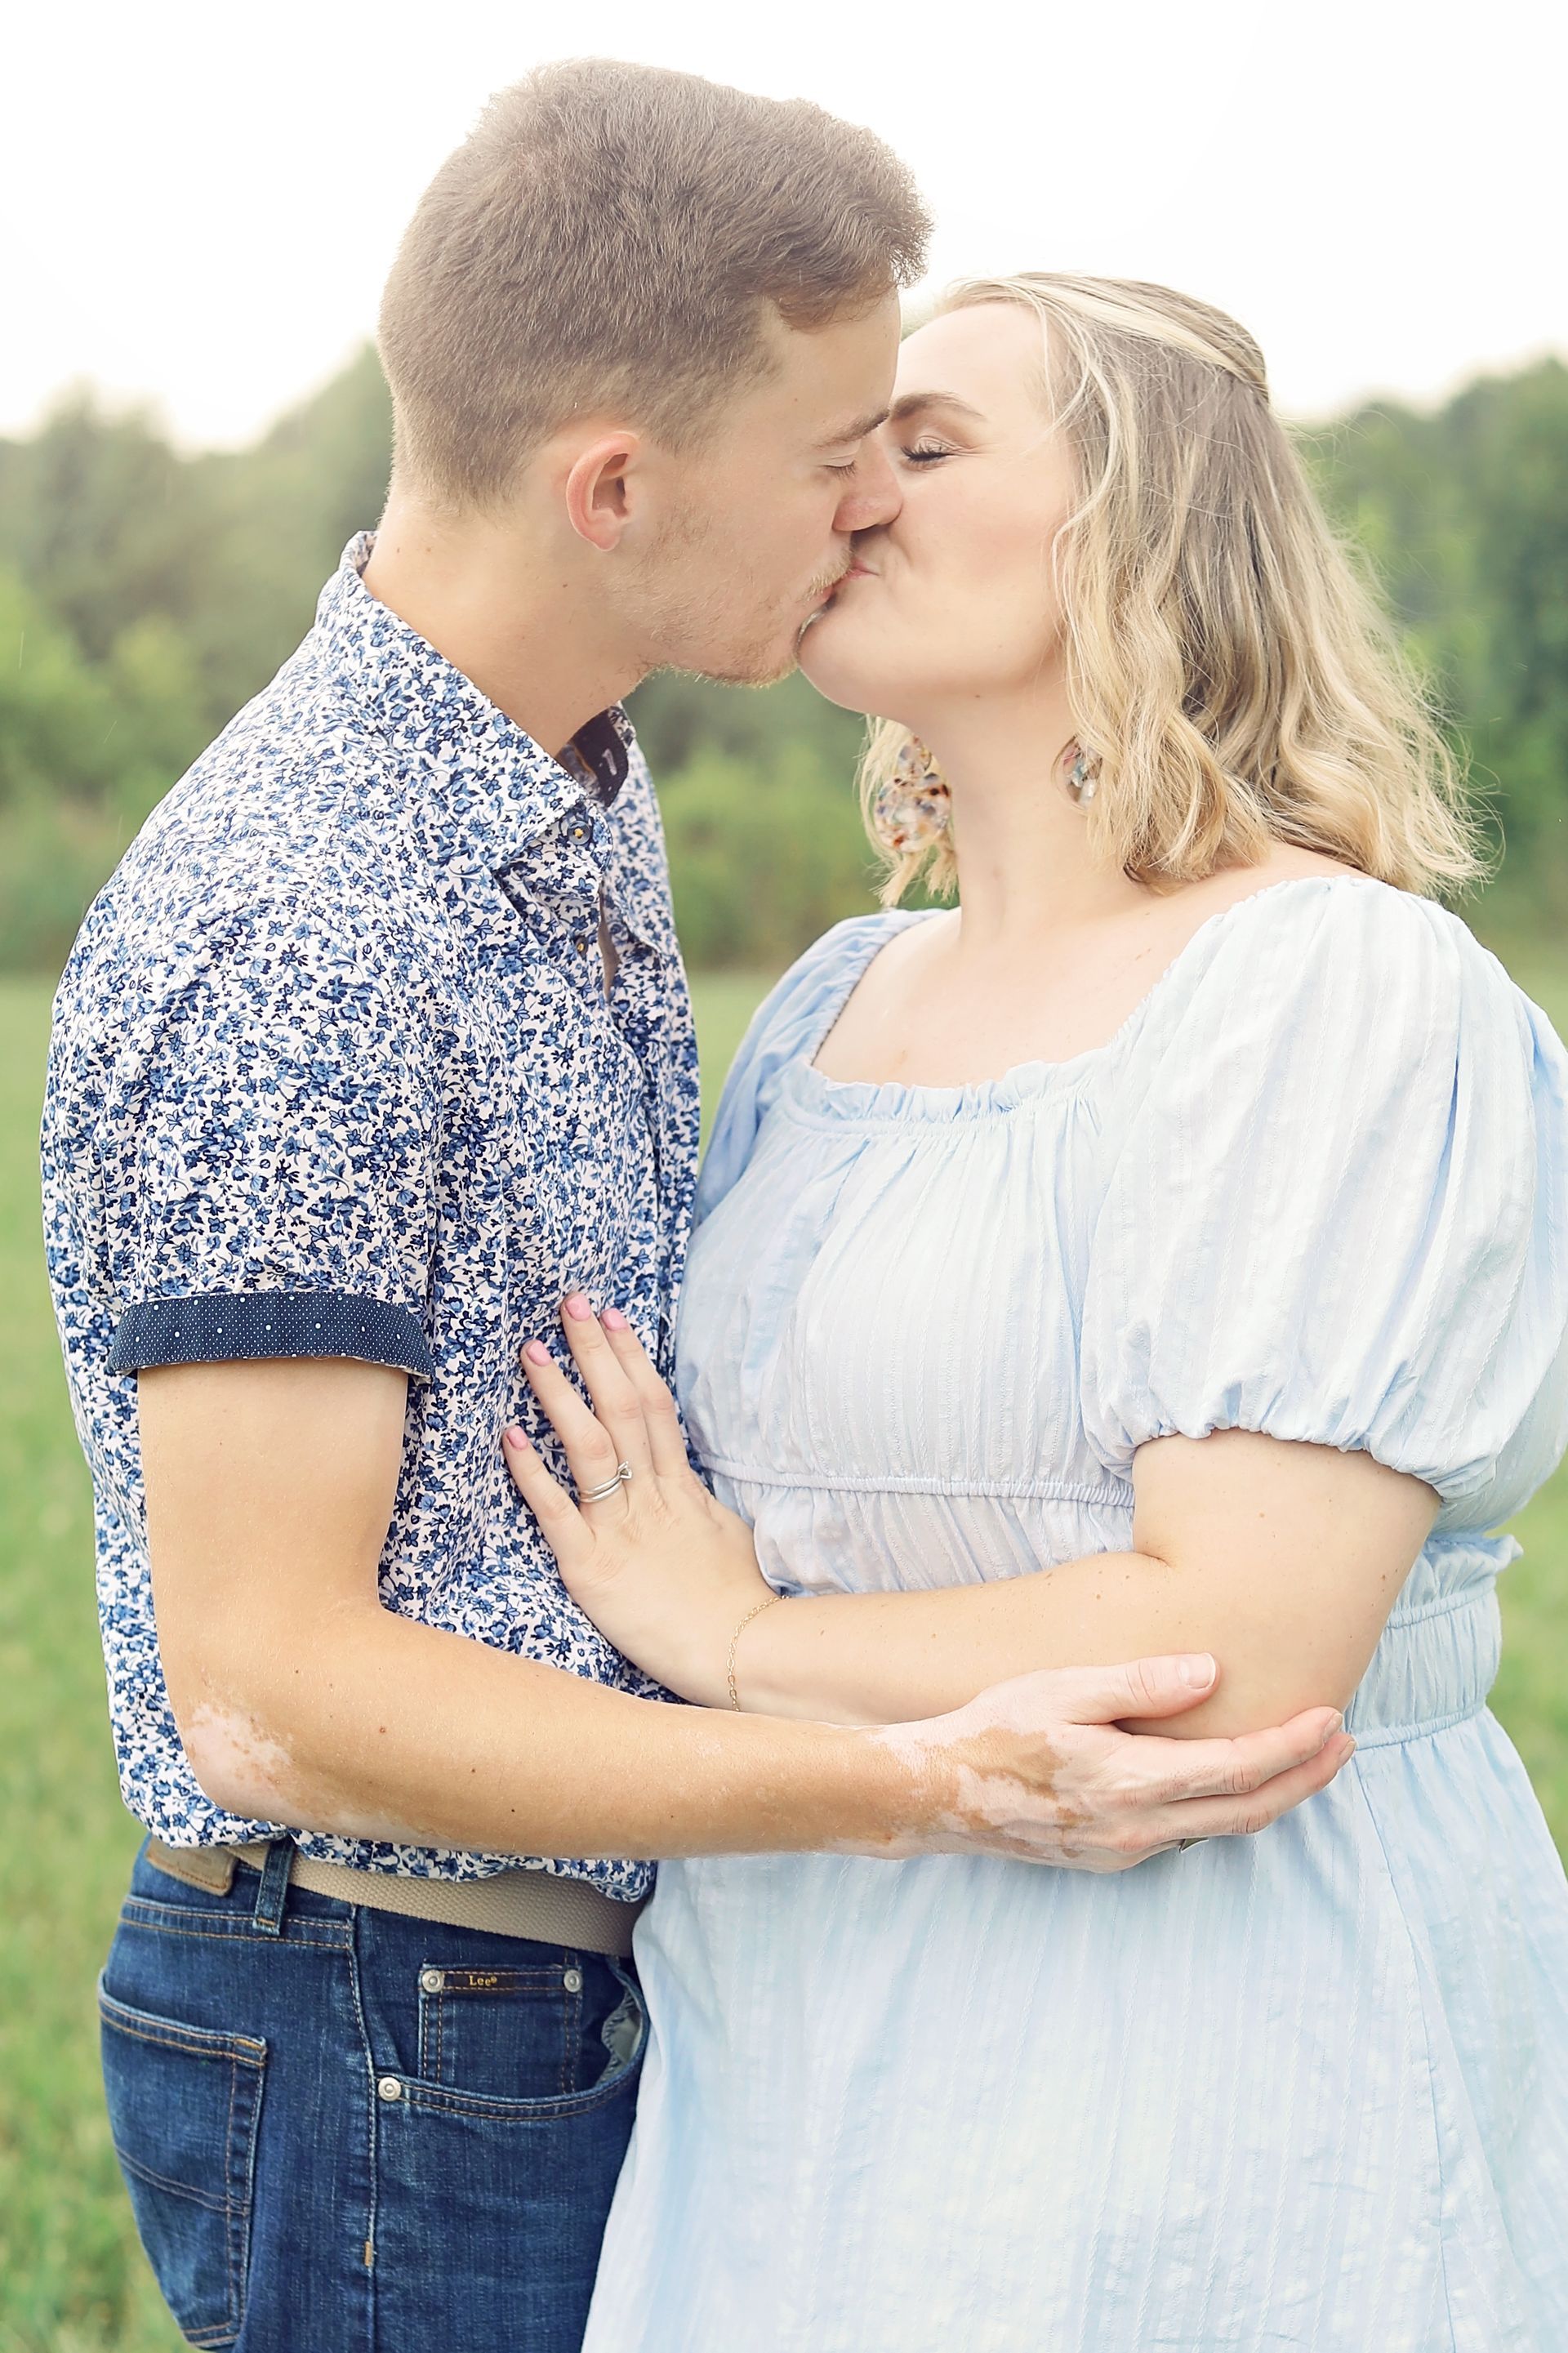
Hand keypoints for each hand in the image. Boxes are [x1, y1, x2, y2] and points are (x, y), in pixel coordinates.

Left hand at [502, 1293, 771, 1703]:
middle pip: (622, 1409)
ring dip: (561, 1394)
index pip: (654, 1407)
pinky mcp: (593, 1569)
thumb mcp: (728, 1539)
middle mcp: (652, 1499)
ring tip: (534, 1350)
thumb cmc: (739, 1605)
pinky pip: (558, 1513)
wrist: (743, 1655)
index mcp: (683, 1490)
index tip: (614, 1317)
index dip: (631, 1358)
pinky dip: (532, 1473)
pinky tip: (509, 1436)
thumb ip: (702, 1508)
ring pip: (590, 1446)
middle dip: (595, 1352)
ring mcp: (622, 1530)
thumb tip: (690, 1486)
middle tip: (570, 1303)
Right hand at [874, 1658, 1353, 1869]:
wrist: (937, 1795)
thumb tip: (1212, 1673)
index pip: (1239, 1768)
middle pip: (1247, 1810)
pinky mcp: (1109, 1858)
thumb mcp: (1063, 1689)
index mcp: (1133, 1782)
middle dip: (1303, 1778)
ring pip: (1219, 1829)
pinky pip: (1185, 1836)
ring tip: (1301, 1760)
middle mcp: (1138, 1829)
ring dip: (1268, 1795)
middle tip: (1342, 1744)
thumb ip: (1140, 1683)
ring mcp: (1124, 1851)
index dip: (1293, 1747)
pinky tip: (1228, 1782)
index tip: (1333, 1721)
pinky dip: (1223, 1808)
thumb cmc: (995, 1728)